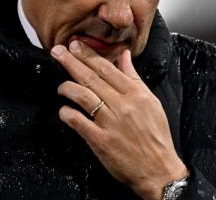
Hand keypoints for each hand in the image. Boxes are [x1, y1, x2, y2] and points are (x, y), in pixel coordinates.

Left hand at [51, 40, 187, 199]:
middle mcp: (122, 105)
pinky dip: (68, 113)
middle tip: (57, 51)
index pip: (107, 68)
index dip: (88, 55)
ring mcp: (110, 123)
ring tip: (60, 85)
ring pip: (83, 96)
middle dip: (72, 62)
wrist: (158, 170)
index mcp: (135, 94)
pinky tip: (64, 110)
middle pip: (92, 78)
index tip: (75, 44)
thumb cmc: (156, 136)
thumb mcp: (151, 102)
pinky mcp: (101, 141)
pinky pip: (78, 122)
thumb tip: (124, 56)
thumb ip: (134, 78)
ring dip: (67, 87)